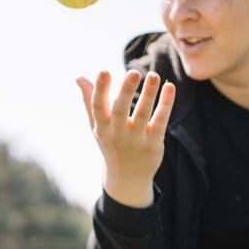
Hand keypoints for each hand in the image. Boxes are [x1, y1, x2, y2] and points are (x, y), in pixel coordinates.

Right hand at [76, 70, 175, 207]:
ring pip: (142, 114)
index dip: (100, 89)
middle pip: (120, 109)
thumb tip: (79, 77)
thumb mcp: (97, 126)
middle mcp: (117, 134)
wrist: (128, 178)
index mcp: (101, 127)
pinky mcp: (153, 144)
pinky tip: (170, 87)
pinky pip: (160, 121)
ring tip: (154, 76)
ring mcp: (136, 140)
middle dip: (126, 90)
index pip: (98, 106)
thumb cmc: (111, 144)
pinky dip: (165, 104)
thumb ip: (89, 100)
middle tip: (134, 72)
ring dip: (149, 94)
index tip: (104, 71)